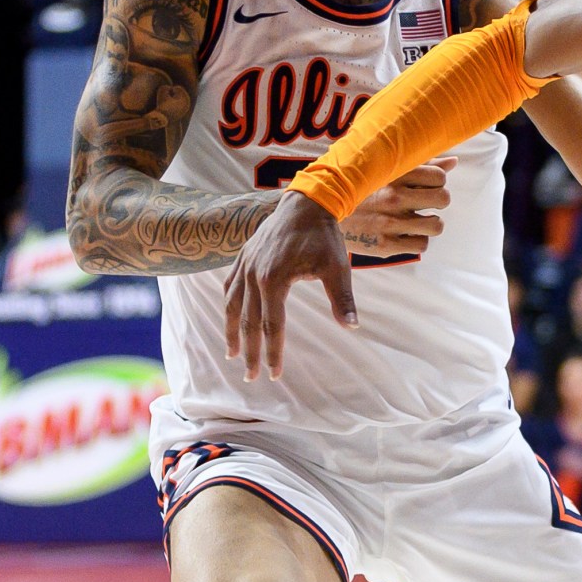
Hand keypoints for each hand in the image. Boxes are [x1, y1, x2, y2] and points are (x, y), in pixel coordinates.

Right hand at [224, 190, 354, 379]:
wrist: (306, 203)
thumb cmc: (324, 237)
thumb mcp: (337, 268)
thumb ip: (342, 299)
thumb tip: (352, 326)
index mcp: (274, 280)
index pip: (272, 326)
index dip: (273, 352)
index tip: (275, 375)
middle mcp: (253, 274)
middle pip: (248, 322)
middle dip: (250, 352)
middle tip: (251, 378)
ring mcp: (245, 264)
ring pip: (232, 306)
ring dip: (231, 332)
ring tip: (231, 355)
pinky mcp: (243, 257)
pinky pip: (230, 286)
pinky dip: (228, 305)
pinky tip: (230, 318)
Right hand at [339, 158, 452, 259]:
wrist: (320, 211)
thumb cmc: (360, 187)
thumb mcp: (384, 169)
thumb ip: (419, 164)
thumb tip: (453, 162)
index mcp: (392, 174)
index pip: (439, 176)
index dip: (437, 181)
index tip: (424, 185)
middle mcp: (392, 197)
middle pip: (443, 199)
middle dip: (438, 201)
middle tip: (424, 203)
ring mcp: (389, 222)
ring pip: (436, 225)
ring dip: (430, 223)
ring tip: (417, 221)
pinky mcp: (384, 245)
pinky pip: (421, 245)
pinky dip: (417, 240)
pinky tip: (405, 233)